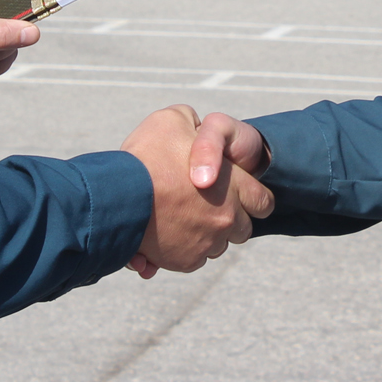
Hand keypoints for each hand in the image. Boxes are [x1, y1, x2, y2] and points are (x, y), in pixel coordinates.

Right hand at [121, 105, 273, 276]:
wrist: (118, 196)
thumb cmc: (147, 156)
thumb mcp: (173, 119)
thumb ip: (193, 123)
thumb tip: (194, 127)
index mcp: (235, 185)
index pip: (264, 202)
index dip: (255, 198)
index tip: (243, 197)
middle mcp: (227, 218)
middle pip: (243, 229)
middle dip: (230, 220)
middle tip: (207, 207)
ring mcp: (208, 243)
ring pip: (217, 245)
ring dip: (206, 235)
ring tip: (182, 219)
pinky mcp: (186, 261)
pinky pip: (193, 259)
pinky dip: (183, 250)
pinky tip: (167, 234)